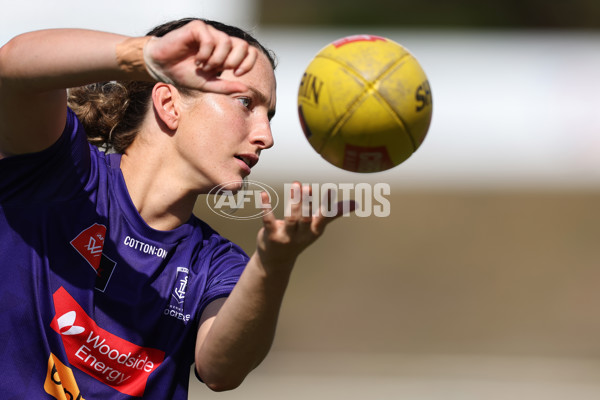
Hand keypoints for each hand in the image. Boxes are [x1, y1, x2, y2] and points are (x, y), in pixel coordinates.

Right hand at [143, 20, 257, 92]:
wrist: (163, 68)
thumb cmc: (184, 73)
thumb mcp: (209, 85)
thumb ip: (227, 87)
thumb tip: (246, 89)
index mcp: (226, 52)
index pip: (249, 50)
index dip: (248, 62)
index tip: (237, 74)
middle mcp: (220, 39)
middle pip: (242, 45)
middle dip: (232, 61)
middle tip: (216, 69)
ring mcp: (209, 32)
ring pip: (226, 42)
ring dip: (215, 59)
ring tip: (202, 66)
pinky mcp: (197, 28)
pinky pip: (210, 39)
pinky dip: (205, 54)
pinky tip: (197, 60)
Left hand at [257, 182, 355, 269]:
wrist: (277, 261)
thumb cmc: (298, 238)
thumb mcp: (316, 227)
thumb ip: (333, 213)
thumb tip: (355, 203)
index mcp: (314, 231)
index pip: (323, 217)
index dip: (327, 205)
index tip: (330, 190)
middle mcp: (302, 235)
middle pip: (305, 218)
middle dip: (305, 203)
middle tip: (305, 187)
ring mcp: (286, 236)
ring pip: (290, 219)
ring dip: (293, 203)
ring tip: (295, 185)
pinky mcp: (271, 236)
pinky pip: (269, 221)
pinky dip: (266, 207)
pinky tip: (264, 195)